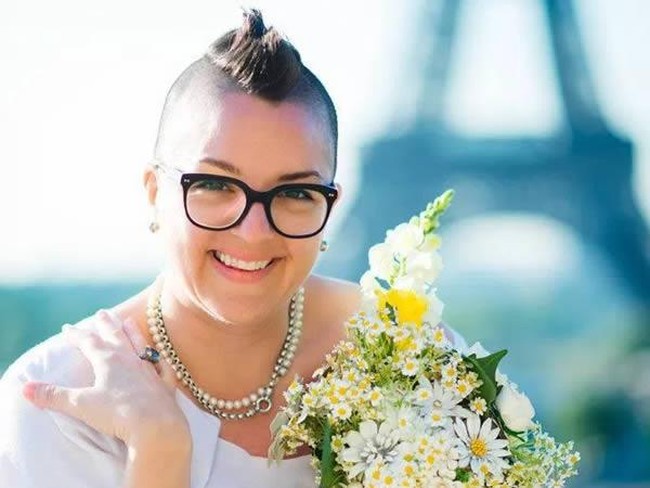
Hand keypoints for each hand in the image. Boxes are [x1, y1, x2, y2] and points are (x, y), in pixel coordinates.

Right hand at [22, 310, 188, 447]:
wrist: (156, 426)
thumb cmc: (118, 414)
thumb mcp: (81, 405)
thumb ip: (54, 396)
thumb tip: (26, 388)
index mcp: (108, 361)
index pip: (89, 342)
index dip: (77, 335)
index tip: (67, 328)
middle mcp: (130, 360)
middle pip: (116, 337)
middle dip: (106, 325)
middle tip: (102, 312)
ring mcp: (150, 370)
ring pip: (139, 345)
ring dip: (132, 332)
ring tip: (128, 321)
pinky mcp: (164, 384)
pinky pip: (162, 366)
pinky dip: (160, 359)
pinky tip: (161, 357)